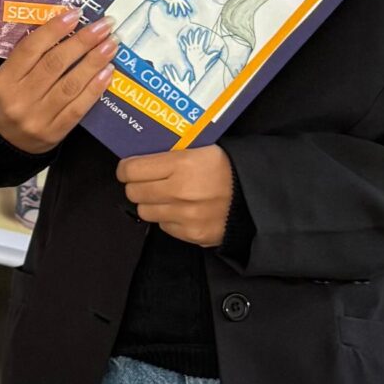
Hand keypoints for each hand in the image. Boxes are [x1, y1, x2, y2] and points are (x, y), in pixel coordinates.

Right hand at [0, 10, 116, 155]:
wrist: (3, 143)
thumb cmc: (9, 101)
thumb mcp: (7, 77)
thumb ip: (28, 55)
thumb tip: (62, 25)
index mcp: (4, 81)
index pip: (31, 48)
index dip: (54, 29)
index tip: (76, 13)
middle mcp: (20, 99)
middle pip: (55, 64)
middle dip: (83, 41)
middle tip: (104, 25)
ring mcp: (38, 117)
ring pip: (70, 84)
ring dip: (95, 61)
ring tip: (112, 44)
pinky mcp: (54, 132)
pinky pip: (78, 107)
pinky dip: (95, 88)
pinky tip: (107, 72)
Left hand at [118, 145, 233, 246]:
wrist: (258, 197)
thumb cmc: (229, 168)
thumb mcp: (202, 149)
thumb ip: (171, 154)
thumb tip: (140, 159)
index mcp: (182, 163)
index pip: (132, 170)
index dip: (126, 169)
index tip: (127, 168)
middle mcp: (180, 191)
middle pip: (134, 193)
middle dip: (136, 186)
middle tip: (145, 181)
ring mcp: (185, 216)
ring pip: (145, 212)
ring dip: (151, 203)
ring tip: (165, 195)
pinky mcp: (191, 234)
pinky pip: (164, 226)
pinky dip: (168, 218)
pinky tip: (182, 209)